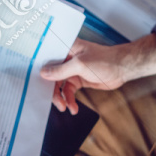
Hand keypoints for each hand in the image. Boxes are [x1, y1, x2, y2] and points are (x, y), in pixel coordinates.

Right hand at [39, 35, 155, 113]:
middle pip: (51, 75)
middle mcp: (66, 58)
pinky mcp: (78, 80)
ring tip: (66, 108)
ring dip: (61, 98)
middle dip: (52, 90)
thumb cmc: (105, 59)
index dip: (38, 67)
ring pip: (59, 86)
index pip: (46, 56)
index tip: (32, 80)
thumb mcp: (80, 65)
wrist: (123, 68)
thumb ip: (61, 70)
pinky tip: (73, 108)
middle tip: (55, 101)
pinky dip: (70, 100)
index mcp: (65, 47)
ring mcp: (72, 70)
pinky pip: (68, 91)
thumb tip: (43, 74)